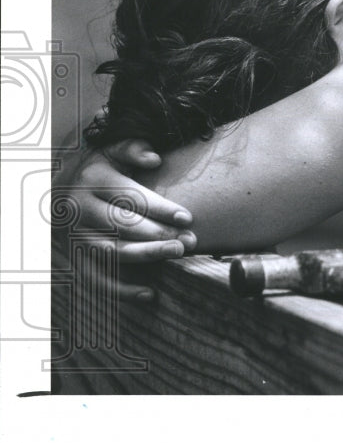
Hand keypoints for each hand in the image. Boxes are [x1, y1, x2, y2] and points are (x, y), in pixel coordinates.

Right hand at [53, 139, 194, 301]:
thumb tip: (154, 159)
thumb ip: (133, 149)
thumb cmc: (98, 171)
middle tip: (188, 241)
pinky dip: (122, 290)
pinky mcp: (73, 258)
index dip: (160, 208)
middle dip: (159, 234)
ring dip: (146, 256)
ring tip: (176, 254)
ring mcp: (75, 236)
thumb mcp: (111, 151)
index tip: (187, 218)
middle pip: (123, 226)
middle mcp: (81, 208)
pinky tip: (150, 294)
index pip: (130, 197)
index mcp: (94, 180)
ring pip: (111, 252)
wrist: (54, 191)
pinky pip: (96, 280)